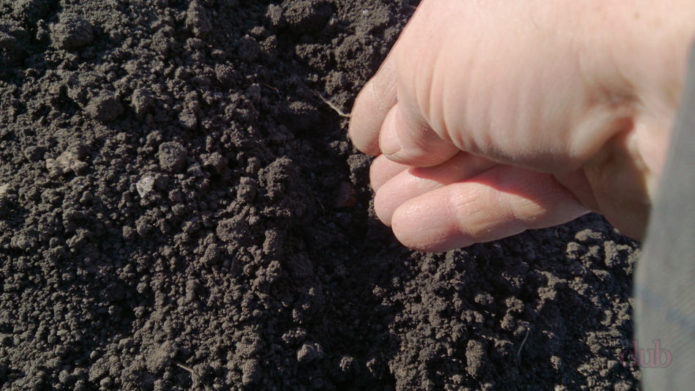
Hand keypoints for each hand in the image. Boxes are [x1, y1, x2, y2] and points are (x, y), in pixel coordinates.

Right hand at [349, 0, 694, 250]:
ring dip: (429, 194)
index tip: (361, 139)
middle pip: (457, 118)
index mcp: (491, 14)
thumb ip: (403, 108)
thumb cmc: (540, 44)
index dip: (389, 101)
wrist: (662, 83)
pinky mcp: (592, 175)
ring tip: (387, 215)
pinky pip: (515, 198)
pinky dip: (463, 216)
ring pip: (484, 164)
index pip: (426, 63)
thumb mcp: (431, 66)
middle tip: (375, 189)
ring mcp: (564, 119)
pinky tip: (414, 232)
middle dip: (410, 157)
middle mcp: (530, 61)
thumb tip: (399, 145)